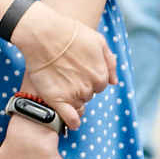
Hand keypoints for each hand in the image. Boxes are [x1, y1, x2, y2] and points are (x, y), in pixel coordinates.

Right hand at [9, 4, 113, 125]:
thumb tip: (115, 82)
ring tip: (62, 87)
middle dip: (81, 87)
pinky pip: (69, 118)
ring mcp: (73, 95)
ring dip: (73, 100)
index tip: (80, 71)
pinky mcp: (56, 100)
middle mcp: (90, 88)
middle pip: (89, 95)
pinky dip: (71, 122)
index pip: (100, 85)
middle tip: (68, 75)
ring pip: (78, 105)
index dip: (90, 78)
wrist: (45, 35)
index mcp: (101, 75)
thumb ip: (110, 63)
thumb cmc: (72, 34)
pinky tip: (71, 124)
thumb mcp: (99, 42)